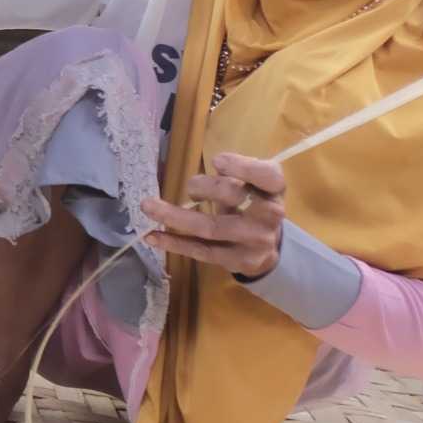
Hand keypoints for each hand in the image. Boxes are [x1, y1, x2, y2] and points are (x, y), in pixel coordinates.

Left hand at [140, 153, 285, 278]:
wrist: (267, 248)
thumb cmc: (253, 204)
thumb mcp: (254, 183)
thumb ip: (239, 170)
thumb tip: (217, 165)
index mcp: (274, 191)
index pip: (268, 176)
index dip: (242, 166)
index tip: (216, 161)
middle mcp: (269, 216)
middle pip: (232, 196)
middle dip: (203, 186)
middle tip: (191, 187)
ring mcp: (252, 242)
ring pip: (209, 227)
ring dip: (174, 216)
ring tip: (148, 206)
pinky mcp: (235, 261)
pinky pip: (200, 251)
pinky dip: (173, 243)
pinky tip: (152, 236)